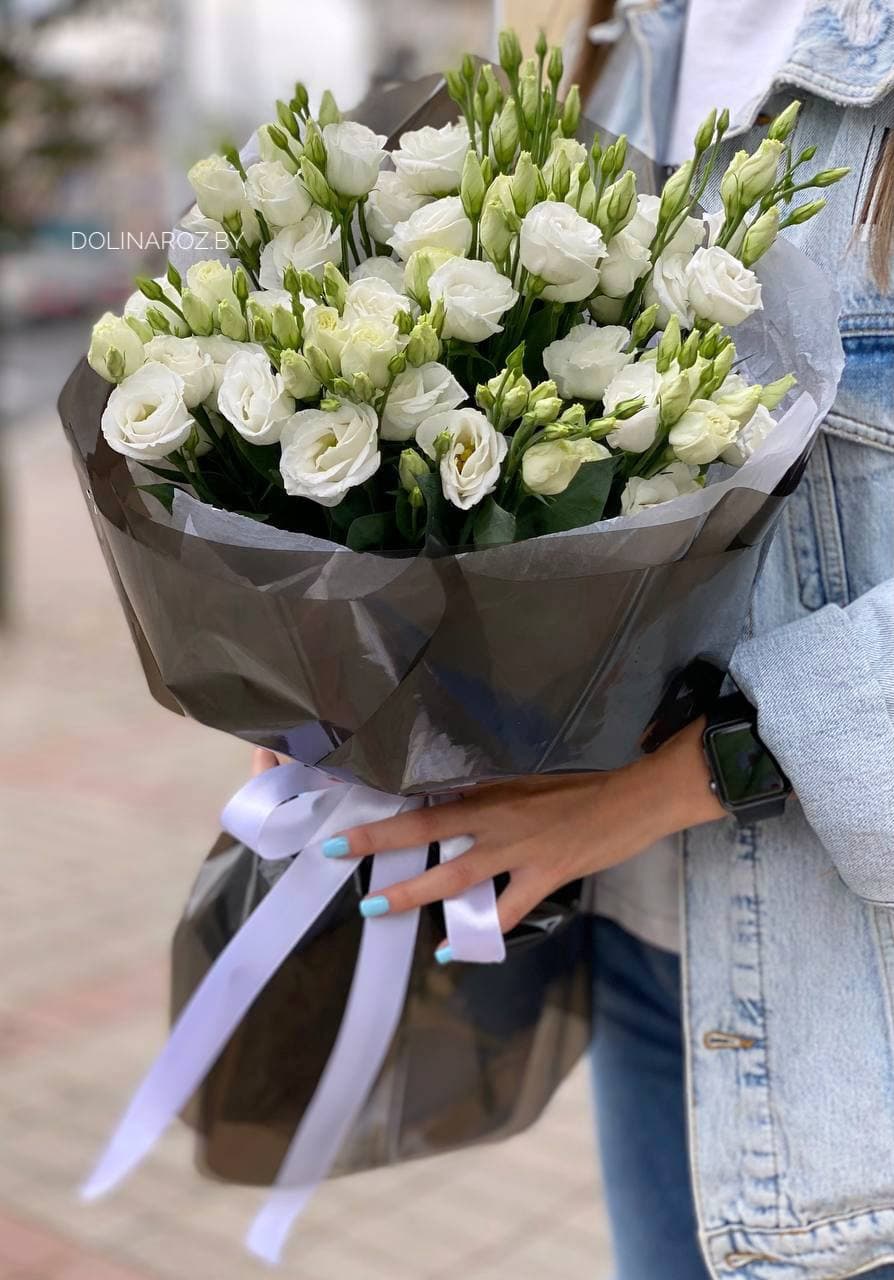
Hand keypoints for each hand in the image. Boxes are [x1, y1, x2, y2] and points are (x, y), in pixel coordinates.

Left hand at [253, 719, 724, 937]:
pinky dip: (477, 934)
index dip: (387, 805)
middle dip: (379, 842)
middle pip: (426, 831)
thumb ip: (490, 792)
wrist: (632, 798)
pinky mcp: (544, 875)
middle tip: (336, 851)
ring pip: (456, 876)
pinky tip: (451, 950)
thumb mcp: (529, 779)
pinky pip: (504, 911)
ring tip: (377, 908)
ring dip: (415, 893)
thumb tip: (451, 800)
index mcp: (491, 791)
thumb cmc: (581, 786)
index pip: (426, 798)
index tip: (349, 809)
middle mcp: (496, 819)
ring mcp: (518, 850)